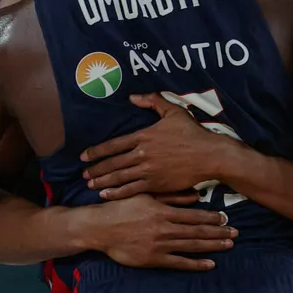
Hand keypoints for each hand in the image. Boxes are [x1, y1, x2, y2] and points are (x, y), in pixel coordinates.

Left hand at [81, 93, 227, 198]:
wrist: (209, 155)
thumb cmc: (192, 132)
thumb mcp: (173, 111)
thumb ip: (152, 101)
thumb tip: (132, 97)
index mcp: (143, 136)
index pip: (113, 145)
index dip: (97, 152)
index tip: (84, 156)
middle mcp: (142, 154)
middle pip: (112, 163)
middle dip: (96, 169)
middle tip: (83, 174)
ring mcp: (148, 171)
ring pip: (119, 178)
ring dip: (102, 181)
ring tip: (90, 185)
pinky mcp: (157, 184)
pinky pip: (132, 190)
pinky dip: (117, 193)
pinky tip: (106, 195)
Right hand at [85, 194, 235, 270]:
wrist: (100, 227)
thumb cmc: (121, 208)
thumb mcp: (145, 196)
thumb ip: (170, 197)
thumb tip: (194, 196)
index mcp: (164, 211)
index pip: (194, 216)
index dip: (212, 218)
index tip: (226, 219)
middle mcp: (166, 228)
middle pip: (198, 231)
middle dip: (218, 232)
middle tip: (236, 233)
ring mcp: (161, 245)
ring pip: (192, 246)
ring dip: (212, 246)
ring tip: (228, 245)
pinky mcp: (154, 259)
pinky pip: (179, 262)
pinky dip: (196, 263)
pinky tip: (210, 264)